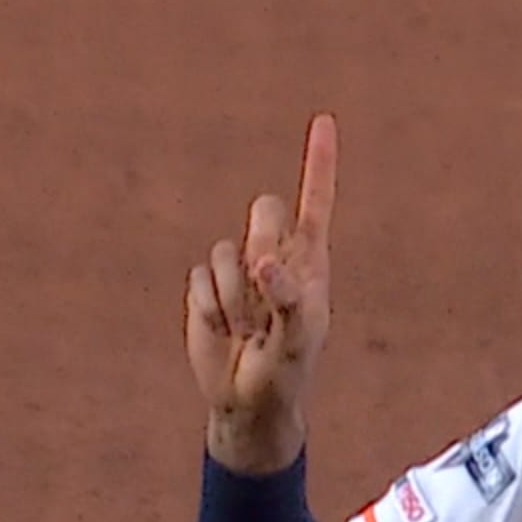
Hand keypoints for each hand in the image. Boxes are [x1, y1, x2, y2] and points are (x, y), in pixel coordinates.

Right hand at [185, 113, 338, 472]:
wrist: (247, 401)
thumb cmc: (286, 370)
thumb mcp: (298, 341)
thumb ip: (290, 300)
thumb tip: (267, 264)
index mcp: (310, 264)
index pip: (316, 204)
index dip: (318, 163)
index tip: (324, 121)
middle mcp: (276, 258)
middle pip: (264, 212)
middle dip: (261, 244)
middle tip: (266, 294)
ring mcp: (237, 271)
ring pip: (224, 252)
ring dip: (233, 296)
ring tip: (247, 329)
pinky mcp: (205, 287)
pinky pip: (198, 279)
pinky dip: (209, 310)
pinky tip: (224, 332)